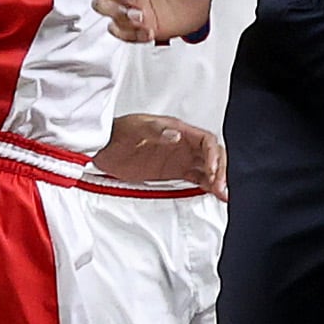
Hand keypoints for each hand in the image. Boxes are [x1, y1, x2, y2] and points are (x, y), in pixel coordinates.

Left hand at [92, 112, 227, 199]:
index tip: (213, 171)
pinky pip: (195, 177)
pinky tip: (212, 194)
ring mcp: (178, 158)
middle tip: (220, 187)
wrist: (102, 148)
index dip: (214, 155)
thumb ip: (156, 132)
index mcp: (178, 130)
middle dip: (220, 169)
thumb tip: (177, 135)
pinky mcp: (172, 172)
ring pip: (206, 167)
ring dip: (217, 179)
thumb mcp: (136, 129)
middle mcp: (182, 143)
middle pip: (212, 154)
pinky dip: (205, 185)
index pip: (206, 140)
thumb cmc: (118, 133)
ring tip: (222, 195)